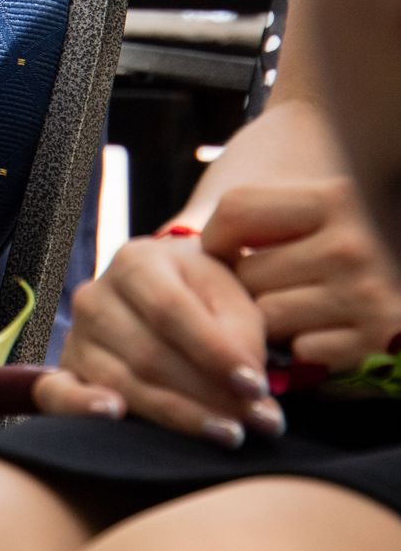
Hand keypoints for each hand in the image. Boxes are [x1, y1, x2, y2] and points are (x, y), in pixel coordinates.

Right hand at [32, 229, 279, 445]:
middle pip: (149, 354)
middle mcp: (96, 294)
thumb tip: (249, 388)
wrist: (171, 293)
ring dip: (180, 416)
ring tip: (230, 435)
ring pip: (122, 382)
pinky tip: (115, 416)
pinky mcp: (67, 371)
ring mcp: (77, 334)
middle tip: (260, 423)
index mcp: (136, 261)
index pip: (171, 311)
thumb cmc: (207, 296)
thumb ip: (243, 335)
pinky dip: (81, 407)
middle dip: (209, 395)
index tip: (256, 387)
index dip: (214, 353)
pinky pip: (58, 393)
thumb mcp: (233, 296)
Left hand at [204, 179, 400, 372]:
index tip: (224, 245)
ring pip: (268, 318)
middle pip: (247, 274)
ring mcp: (368, 296)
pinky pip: (302, 353)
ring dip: (270, 317)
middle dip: (246, 282)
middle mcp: (352, 245)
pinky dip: (304, 344)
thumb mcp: (305, 198)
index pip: (234, 213)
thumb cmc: (340, 226)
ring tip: (297, 299)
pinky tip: (323, 325)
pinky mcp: (378, 341)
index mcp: (331, 198)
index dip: (218, 235)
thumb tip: (171, 237)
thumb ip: (248, 213)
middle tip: (269, 279)